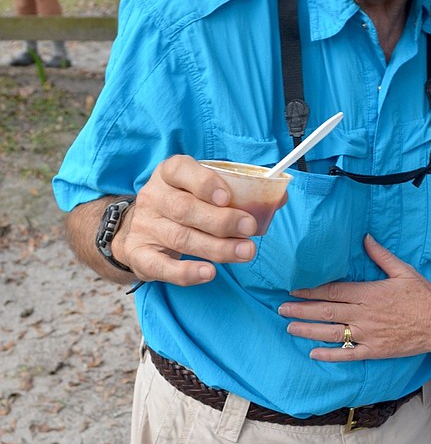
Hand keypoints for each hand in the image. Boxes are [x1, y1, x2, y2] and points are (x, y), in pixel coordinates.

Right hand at [113, 155, 274, 285]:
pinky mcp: (139, 255)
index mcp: (170, 173)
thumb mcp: (204, 190)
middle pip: (185, 209)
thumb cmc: (184, 203)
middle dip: (221, 221)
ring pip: (181, 238)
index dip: (205, 183)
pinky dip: (186, 272)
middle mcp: (154, 197)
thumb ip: (239, 192)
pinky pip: (162, 267)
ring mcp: (145, 226)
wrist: (137, 227)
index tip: (227, 197)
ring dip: (217, 248)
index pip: (182, 170)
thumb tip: (280, 198)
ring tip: (245, 253)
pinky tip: (209, 273)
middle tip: (250, 229)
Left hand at [278, 234, 430, 360]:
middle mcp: (364, 314)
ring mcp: (368, 335)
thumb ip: (381, 255)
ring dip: (307, 330)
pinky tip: (313, 354)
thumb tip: (365, 237)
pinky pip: (347, 355)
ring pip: (331, 333)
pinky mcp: (375, 350)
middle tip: (281, 308)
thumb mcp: (403, 270)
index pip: (333, 291)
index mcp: (369, 293)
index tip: (293, 288)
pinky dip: (329, 355)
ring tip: (289, 327)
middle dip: (300, 309)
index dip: (311, 290)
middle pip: (325, 311)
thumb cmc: (423, 295)